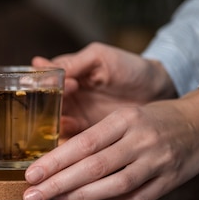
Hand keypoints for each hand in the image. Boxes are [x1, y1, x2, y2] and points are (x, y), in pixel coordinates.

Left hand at [22, 86, 198, 199]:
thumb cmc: (152, 120)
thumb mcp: (122, 116)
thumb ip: (95, 136)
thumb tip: (57, 162)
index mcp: (125, 119)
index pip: (83, 143)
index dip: (55, 162)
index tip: (32, 174)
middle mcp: (141, 140)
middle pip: (94, 167)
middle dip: (58, 184)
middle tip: (33, 195)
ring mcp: (157, 163)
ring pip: (114, 186)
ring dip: (80, 197)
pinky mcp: (169, 182)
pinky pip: (136, 199)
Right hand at [32, 42, 176, 137]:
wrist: (160, 90)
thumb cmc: (130, 67)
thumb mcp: (99, 58)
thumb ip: (72, 63)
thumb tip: (38, 64)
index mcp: (66, 77)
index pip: (43, 83)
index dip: (46, 86)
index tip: (66, 85)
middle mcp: (66, 99)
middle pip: (43, 107)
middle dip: (45, 110)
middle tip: (60, 108)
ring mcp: (75, 117)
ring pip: (53, 125)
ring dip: (55, 125)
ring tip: (67, 121)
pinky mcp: (87, 135)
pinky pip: (71, 141)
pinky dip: (68, 141)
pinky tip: (74, 136)